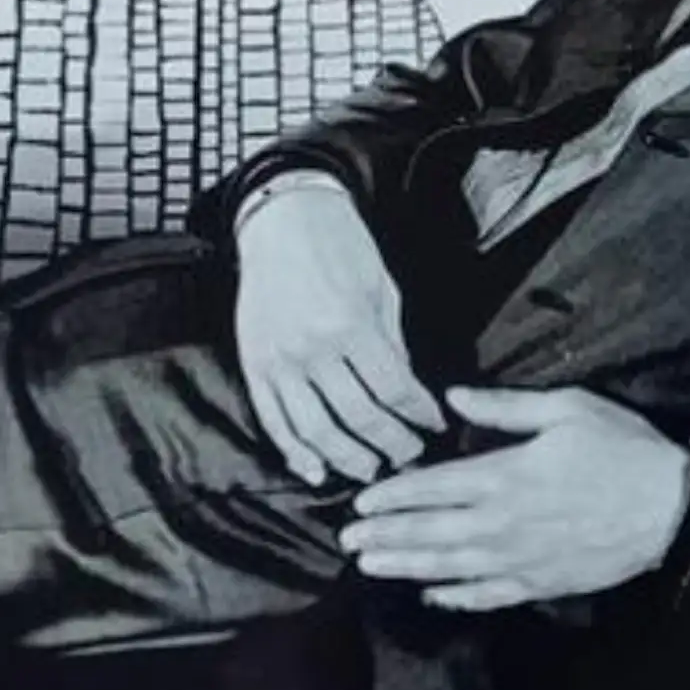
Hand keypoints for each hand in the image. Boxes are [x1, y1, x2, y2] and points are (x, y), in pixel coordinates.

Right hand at [231, 178, 443, 485]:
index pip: (394, 389)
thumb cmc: (340, 246)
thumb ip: (393, 344)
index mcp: (351, 324)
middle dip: (391, 445)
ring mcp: (279, 360)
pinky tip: (315, 471)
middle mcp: (312, 348)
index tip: (435, 426)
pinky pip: (274, 421)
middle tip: (410, 457)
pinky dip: (294, 453)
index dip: (419, 415)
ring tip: (372, 469)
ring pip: (315, 431)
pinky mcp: (254, 365)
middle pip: (359, 417)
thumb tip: (406, 392)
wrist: (281, 218)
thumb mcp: (381, 288)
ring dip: (347, 458)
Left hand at [342, 387, 689, 611]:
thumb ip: (505, 408)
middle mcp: (502, 523)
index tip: (361, 502)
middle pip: (430, 532)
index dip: (394, 496)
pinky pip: (488, 594)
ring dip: (406, 567)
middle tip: (348, 543)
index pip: (434, 487)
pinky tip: (431, 595)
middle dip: (386, 537)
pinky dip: (455, 596)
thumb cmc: (622, 449)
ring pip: (449, 566)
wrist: (672, 508)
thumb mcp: (567, 409)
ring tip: (371, 568)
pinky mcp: (541, 583)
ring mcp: (520, 558)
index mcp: (505, 475)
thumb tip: (452, 397)